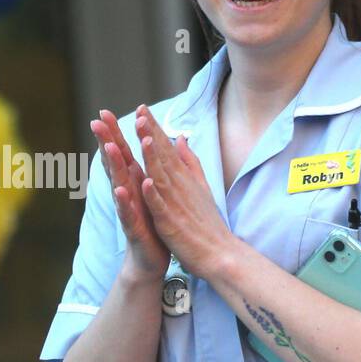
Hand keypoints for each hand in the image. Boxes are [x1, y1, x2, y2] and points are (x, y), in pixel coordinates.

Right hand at [89, 109, 169, 279]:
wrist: (150, 259)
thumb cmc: (151, 223)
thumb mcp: (151, 191)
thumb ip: (147, 168)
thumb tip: (145, 144)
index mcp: (134, 182)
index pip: (122, 153)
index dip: (113, 133)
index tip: (104, 112)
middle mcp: (127, 193)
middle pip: (115, 163)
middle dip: (106, 142)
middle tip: (96, 121)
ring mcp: (128, 210)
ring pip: (119, 184)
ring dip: (114, 166)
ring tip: (109, 148)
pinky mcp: (134, 228)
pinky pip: (128, 213)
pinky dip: (125, 201)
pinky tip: (121, 190)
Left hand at [134, 104, 232, 280]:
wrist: (220, 253)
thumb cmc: (207, 222)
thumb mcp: (200, 186)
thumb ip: (190, 162)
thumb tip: (181, 139)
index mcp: (182, 178)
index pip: (166, 149)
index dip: (154, 128)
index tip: (142, 108)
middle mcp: (179, 186)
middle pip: (162, 156)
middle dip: (151, 133)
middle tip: (140, 112)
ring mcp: (175, 203)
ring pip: (161, 175)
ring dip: (151, 155)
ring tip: (142, 137)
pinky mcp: (171, 222)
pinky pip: (161, 206)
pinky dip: (154, 194)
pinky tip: (146, 181)